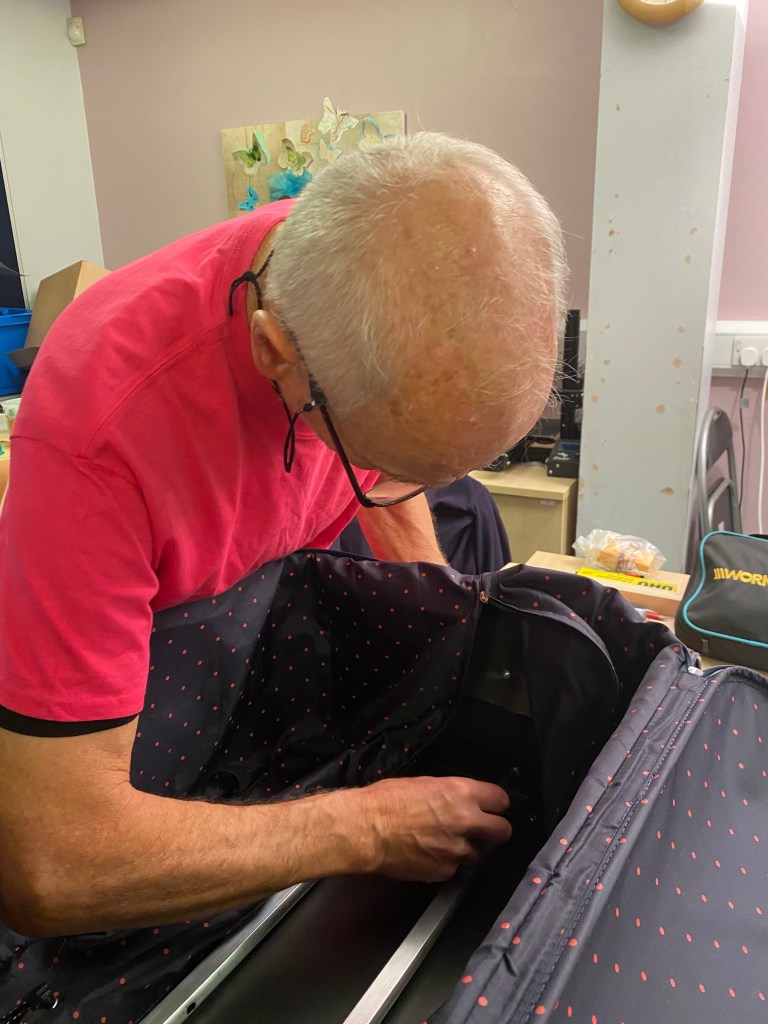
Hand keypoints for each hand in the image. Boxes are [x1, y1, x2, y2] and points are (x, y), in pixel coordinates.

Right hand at [355, 776, 512, 882]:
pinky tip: (428, 853)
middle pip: (502, 831)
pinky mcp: (445, 871)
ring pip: (478, 853)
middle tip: (483, 829)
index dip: (496, 804)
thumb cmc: (387, 801)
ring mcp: (457, 850)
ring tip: (446, 842)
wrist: (366, 829)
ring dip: (468, 848)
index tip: (492, 807)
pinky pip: (454, 867)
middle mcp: (466, 822)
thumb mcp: (424, 784)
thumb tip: (462, 800)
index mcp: (462, 793)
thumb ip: (451, 794)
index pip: (501, 799)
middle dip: (494, 830)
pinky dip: (446, 862)